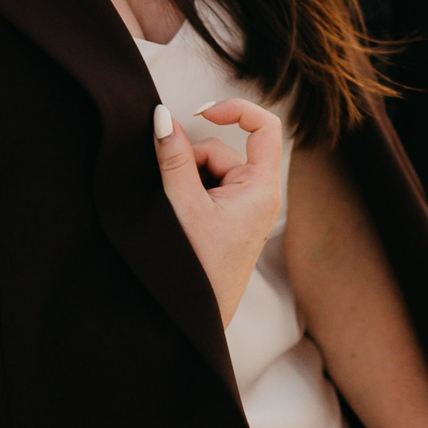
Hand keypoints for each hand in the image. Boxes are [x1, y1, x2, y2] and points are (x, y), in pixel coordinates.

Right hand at [153, 97, 283, 326]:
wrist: (194, 318)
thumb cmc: (197, 268)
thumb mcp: (182, 204)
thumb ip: (173, 157)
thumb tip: (162, 117)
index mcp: (261, 189)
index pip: (265, 127)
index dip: (235, 110)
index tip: (201, 112)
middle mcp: (259, 196)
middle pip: (222, 152)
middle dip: (190, 163)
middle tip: (172, 193)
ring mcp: (245, 210)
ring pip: (209, 171)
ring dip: (185, 182)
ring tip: (175, 214)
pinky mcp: (230, 222)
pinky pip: (207, 191)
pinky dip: (187, 195)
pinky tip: (178, 219)